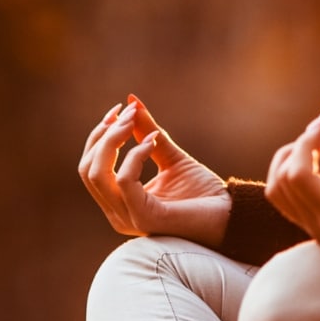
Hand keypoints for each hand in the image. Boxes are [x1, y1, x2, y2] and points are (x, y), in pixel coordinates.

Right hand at [76, 94, 230, 247]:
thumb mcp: (170, 157)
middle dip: (103, 135)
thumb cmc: (203, 193)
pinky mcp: (144, 217)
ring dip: (113, 140)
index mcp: (120, 201)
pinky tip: (153, 142)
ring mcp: (128, 218)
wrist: (231, 217)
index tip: (120, 109)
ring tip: (133, 121)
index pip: (90, 167)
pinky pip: (125, 180)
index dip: (100, 136)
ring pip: (98, 174)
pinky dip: (135, 155)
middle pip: (88, 169)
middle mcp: (118, 213)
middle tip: (127, 112)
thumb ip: (148, 133)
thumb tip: (131, 102)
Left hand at [265, 97, 319, 275]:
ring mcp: (316, 234)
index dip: (307, 141)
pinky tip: (315, 158)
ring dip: (290, 160)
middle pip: (282, 181)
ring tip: (318, 140)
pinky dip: (293, 174)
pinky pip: (289, 200)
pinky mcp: (318, 231)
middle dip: (298, 146)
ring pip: (278, 192)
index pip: (299, 175)